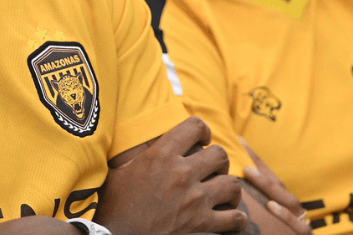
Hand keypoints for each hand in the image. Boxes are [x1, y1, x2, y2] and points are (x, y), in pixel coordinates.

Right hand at [96, 117, 246, 234]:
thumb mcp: (120, 171)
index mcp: (162, 155)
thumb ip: (138, 154)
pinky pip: (234, 218)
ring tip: (224, 193)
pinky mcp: (202, 225)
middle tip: (213, 169)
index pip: (194, 127)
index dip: (202, 130)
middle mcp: (182, 174)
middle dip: (219, 161)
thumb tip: (144, 142)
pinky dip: (237, 218)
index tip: (202, 140)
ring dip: (230, 188)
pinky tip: (231, 217)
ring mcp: (195, 200)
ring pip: (232, 184)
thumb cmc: (115, 206)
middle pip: (220, 155)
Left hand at [240, 139, 308, 233]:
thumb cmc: (275, 234)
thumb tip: (228, 188)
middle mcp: (294, 210)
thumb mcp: (266, 220)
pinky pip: (296, 225)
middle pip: (278, 185)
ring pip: (287, 200)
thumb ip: (253, 205)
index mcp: (283, 204)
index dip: (255, 158)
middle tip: (242, 157)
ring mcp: (300, 223)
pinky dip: (284, 214)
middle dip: (261, 169)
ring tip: (249, 172)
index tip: (239, 141)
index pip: (269, 177)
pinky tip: (271, 206)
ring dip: (268, 185)